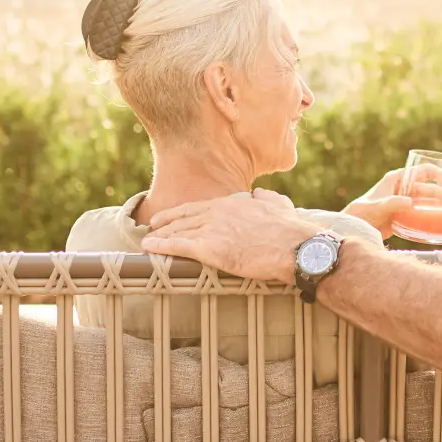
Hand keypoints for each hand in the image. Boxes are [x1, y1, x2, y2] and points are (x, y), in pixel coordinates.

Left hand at [142, 188, 317, 282]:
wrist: (293, 246)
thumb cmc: (289, 229)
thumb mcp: (278, 204)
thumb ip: (265, 197)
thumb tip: (259, 193)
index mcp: (232, 203)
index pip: (199, 207)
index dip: (181, 212)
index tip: (170, 216)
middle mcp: (218, 213)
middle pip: (184, 218)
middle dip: (166, 222)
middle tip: (153, 226)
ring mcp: (212, 230)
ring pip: (178, 231)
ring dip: (160, 236)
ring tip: (147, 240)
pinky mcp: (210, 249)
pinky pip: (178, 246)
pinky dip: (161, 246)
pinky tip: (149, 248)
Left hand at [353, 165, 441, 240]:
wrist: (352, 229)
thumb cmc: (361, 213)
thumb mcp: (376, 207)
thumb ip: (391, 203)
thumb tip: (409, 203)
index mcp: (398, 179)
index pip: (424, 172)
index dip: (440, 176)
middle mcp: (404, 190)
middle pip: (431, 191)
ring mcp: (405, 205)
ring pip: (429, 206)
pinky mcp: (404, 218)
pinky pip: (422, 219)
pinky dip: (434, 224)